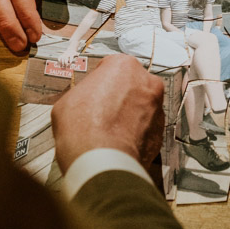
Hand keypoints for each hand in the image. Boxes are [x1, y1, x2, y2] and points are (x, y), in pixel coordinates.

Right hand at [52, 53, 164, 173]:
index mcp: (123, 65)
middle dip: (120, 97)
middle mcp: (147, 81)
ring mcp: (157, 108)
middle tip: (103, 114)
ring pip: (142, 108)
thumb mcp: (68, 101)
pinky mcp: (161, 134)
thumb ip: (84, 94)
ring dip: (130, 116)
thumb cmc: (80, 127)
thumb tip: (85, 104)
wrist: (101, 163)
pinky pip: (146, 130)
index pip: (112, 68)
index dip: (100, 83)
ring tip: (111, 134)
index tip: (94, 96)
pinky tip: (120, 146)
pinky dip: (136, 136)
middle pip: (131, 86)